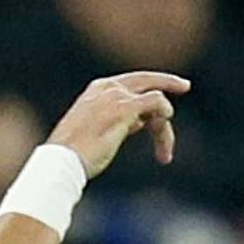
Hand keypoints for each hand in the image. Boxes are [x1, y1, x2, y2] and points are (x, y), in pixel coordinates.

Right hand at [48, 72, 189, 176]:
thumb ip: (115, 120)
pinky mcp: (126, 108)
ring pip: (155, 100)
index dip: (146, 89)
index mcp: (94, 91)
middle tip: (184, 86)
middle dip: (167, 82)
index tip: (158, 98)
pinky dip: (165, 116)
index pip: (128, 83)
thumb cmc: (70, 157)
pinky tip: (164, 138)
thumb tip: (140, 121)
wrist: (59, 164)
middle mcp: (107, 88)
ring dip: (163, 129)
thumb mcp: (90, 132)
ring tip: (164, 153)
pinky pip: (158, 103)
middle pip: (146, 80)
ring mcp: (117, 96)